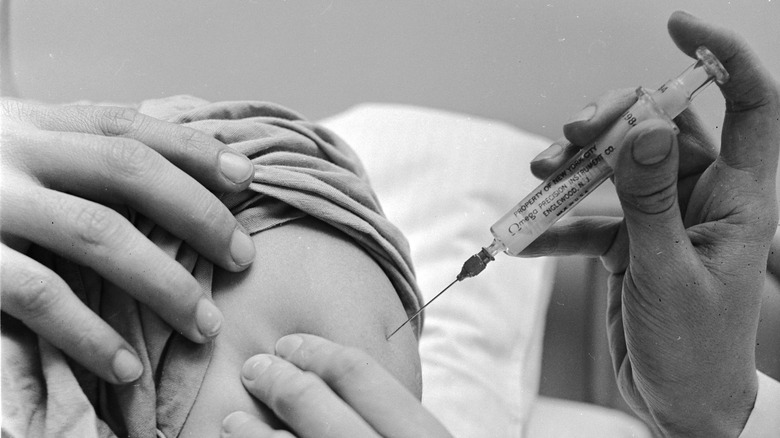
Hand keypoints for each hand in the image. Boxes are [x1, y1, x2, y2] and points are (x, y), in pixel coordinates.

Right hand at [1, 99, 256, 383]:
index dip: (193, 149)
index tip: (246, 178)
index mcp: (35, 124)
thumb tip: (177, 163)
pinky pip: (38, 295)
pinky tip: (124, 363)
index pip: (130, 125)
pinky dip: (89, 332)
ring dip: (162, 283)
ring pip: (96, 233)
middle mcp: (13, 152)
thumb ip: (79, 152)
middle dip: (197, 213)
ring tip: (204, 323)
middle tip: (242, 257)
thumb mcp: (19, 148)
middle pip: (127, 170)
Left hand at [221, 334, 450, 437]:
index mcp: (417, 432)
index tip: (290, 345)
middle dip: (278, 383)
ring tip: (233, 422)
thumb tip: (342, 372)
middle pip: (313, 407)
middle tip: (255, 370)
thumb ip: (399, 410)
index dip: (316, 352)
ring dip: (251, 433)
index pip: (356, 371)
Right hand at [526, 12, 779, 436]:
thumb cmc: (695, 348)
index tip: (677, 27)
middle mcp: (699, 198)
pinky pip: (586, 219)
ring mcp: (660, 219)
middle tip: (572, 136)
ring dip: (573, 169)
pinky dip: (554, 224)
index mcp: (736, 198)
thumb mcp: (670, 270)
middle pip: (658, 129)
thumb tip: (646, 129)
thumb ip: (652, 199)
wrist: (676, 404)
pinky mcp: (627, 244)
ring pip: (615, 168)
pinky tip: (524, 238)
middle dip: (611, 123)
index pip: (747, 108)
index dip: (721, 60)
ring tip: (538, 176)